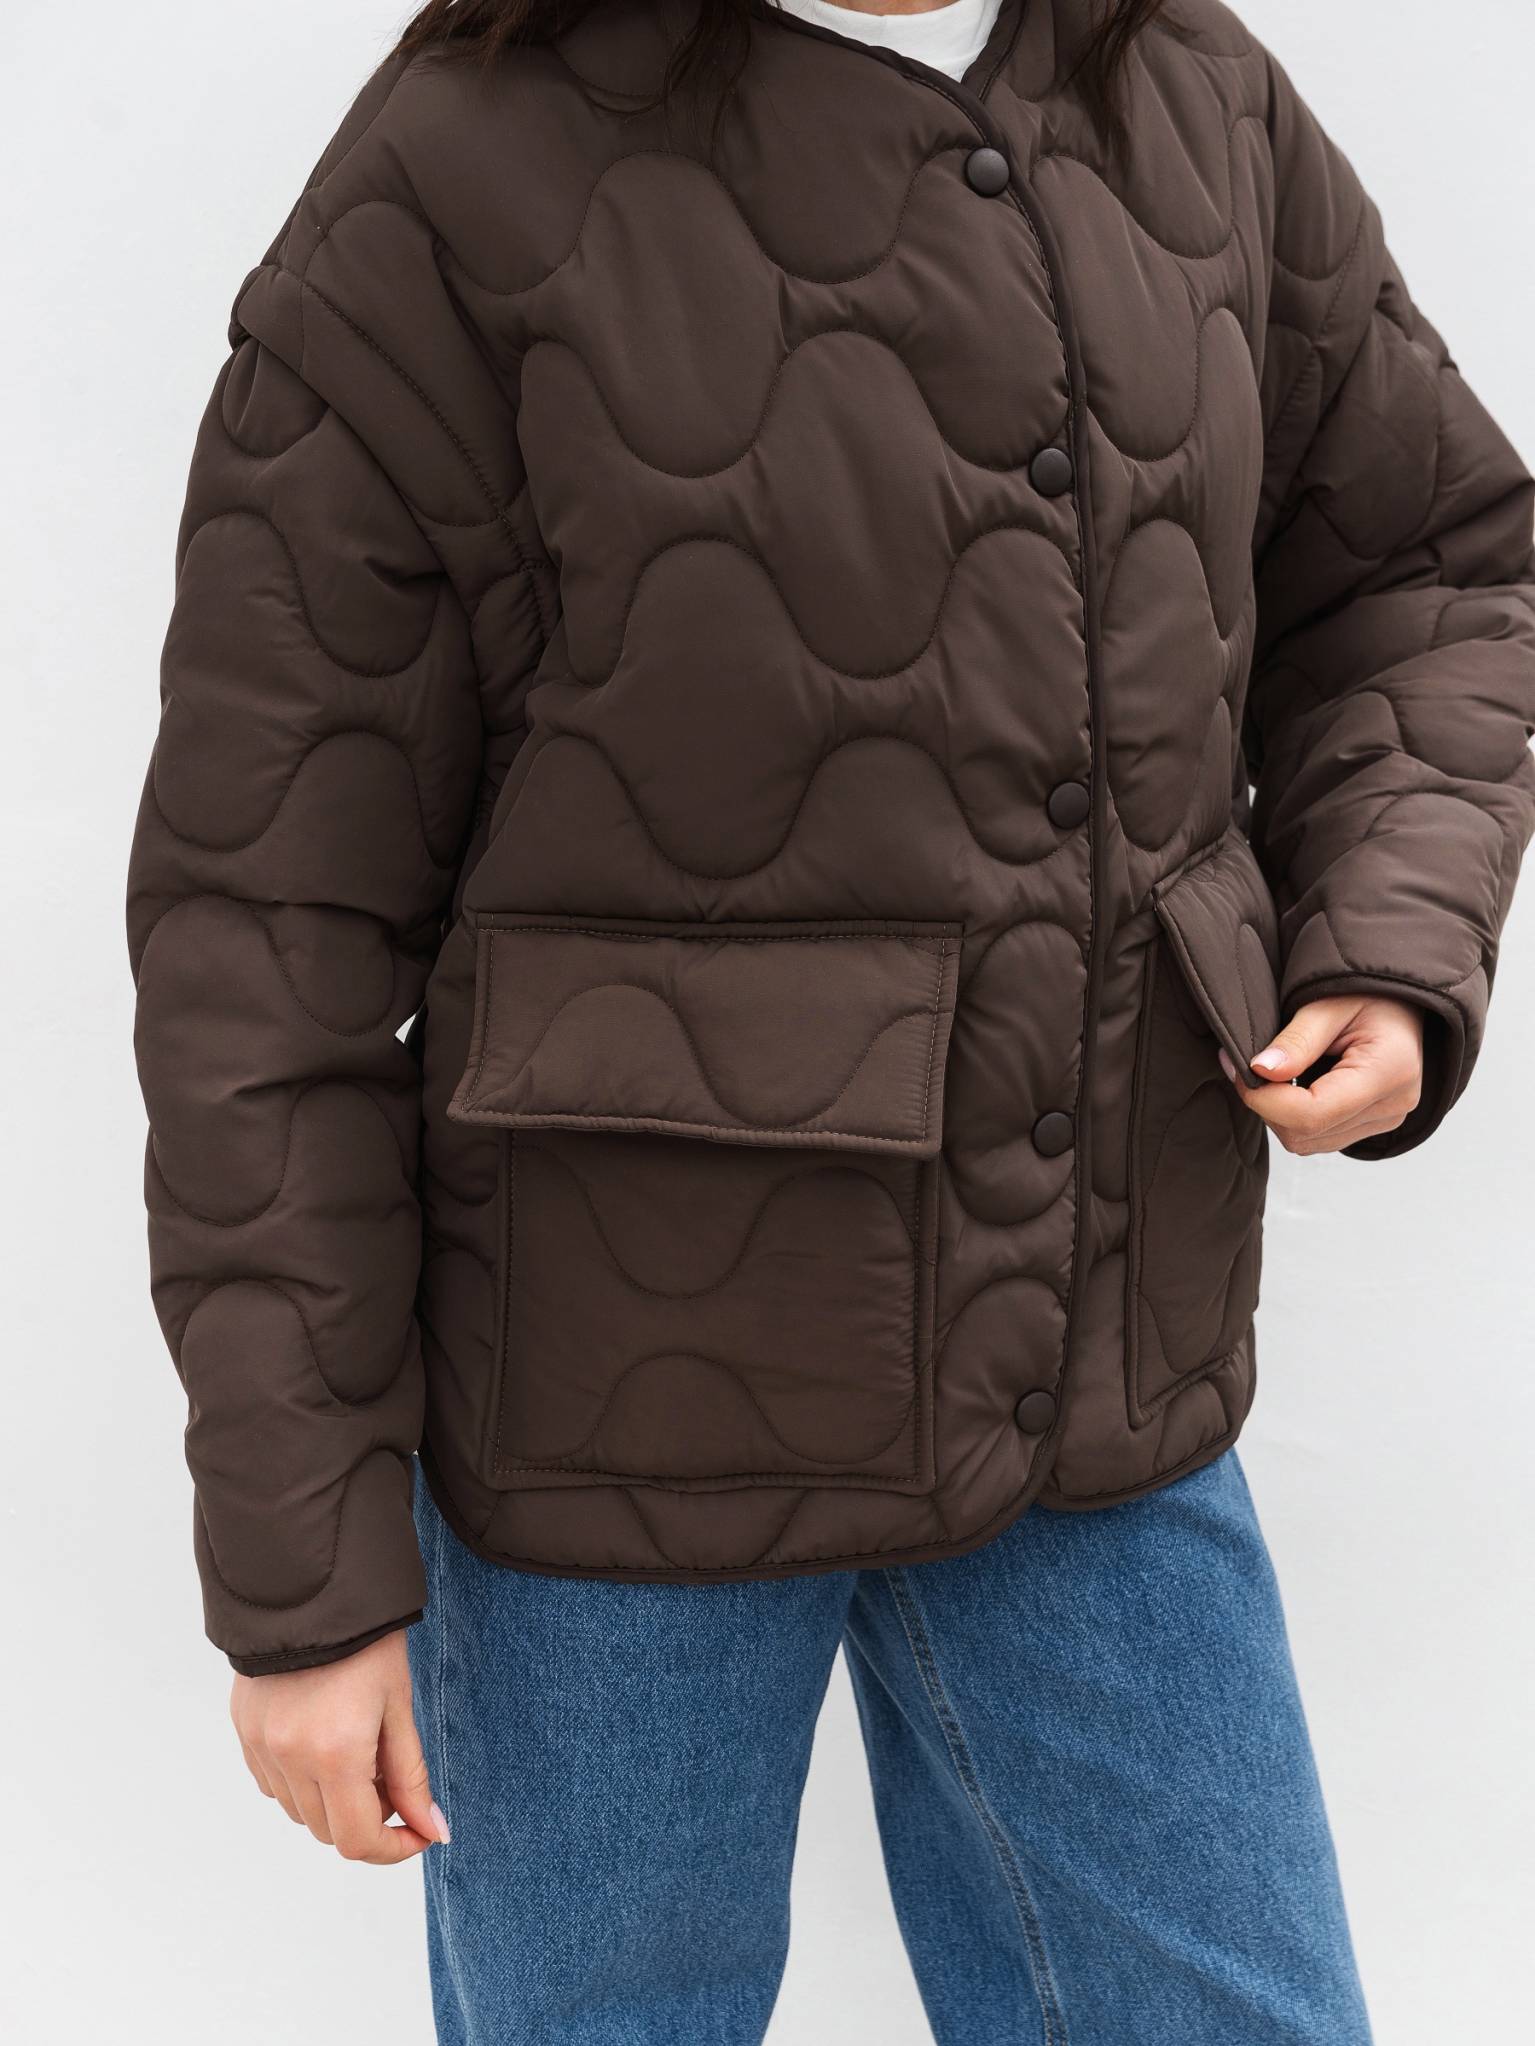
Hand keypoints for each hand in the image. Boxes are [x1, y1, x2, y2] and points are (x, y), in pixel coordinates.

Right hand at [230, 1630, 448, 1864]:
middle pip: (327, 1831)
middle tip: (393, 1779)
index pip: (357, 1840)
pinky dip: (302, 1782)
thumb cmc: (366, 1640)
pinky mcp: (244, 1730)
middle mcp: (288, 1758)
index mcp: (334, 1752)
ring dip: (333, 1802)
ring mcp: (259, 1746)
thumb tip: (432, 1830)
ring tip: (361, 1754)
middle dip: (367, 1819)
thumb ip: (412, 1777)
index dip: (393, 1848)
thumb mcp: (398, 1706)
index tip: (420, 1833)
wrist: (311, 1586)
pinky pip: (274, 1783)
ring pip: (299, 1811)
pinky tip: (325, 1744)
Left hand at [1219, 994, 1423, 1155]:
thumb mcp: (1328, 1003)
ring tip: (1279, 1071)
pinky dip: (1297, 1117)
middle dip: (1267, 1104)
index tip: (1241, 1069)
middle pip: (1305, 1133)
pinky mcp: (1375, 1124)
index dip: (1264, 1099)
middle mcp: (1393, 1105)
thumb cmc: (1368, 992)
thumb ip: (1296, 1040)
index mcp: (1388, 1072)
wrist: (1400, 999)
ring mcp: (1386, 1119)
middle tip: (1254, 1066)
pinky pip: (1320, 1138)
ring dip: (1280, 1113)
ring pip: (1308, 1142)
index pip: (1311, 1114)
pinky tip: (1297, 1085)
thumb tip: (1260, 1071)